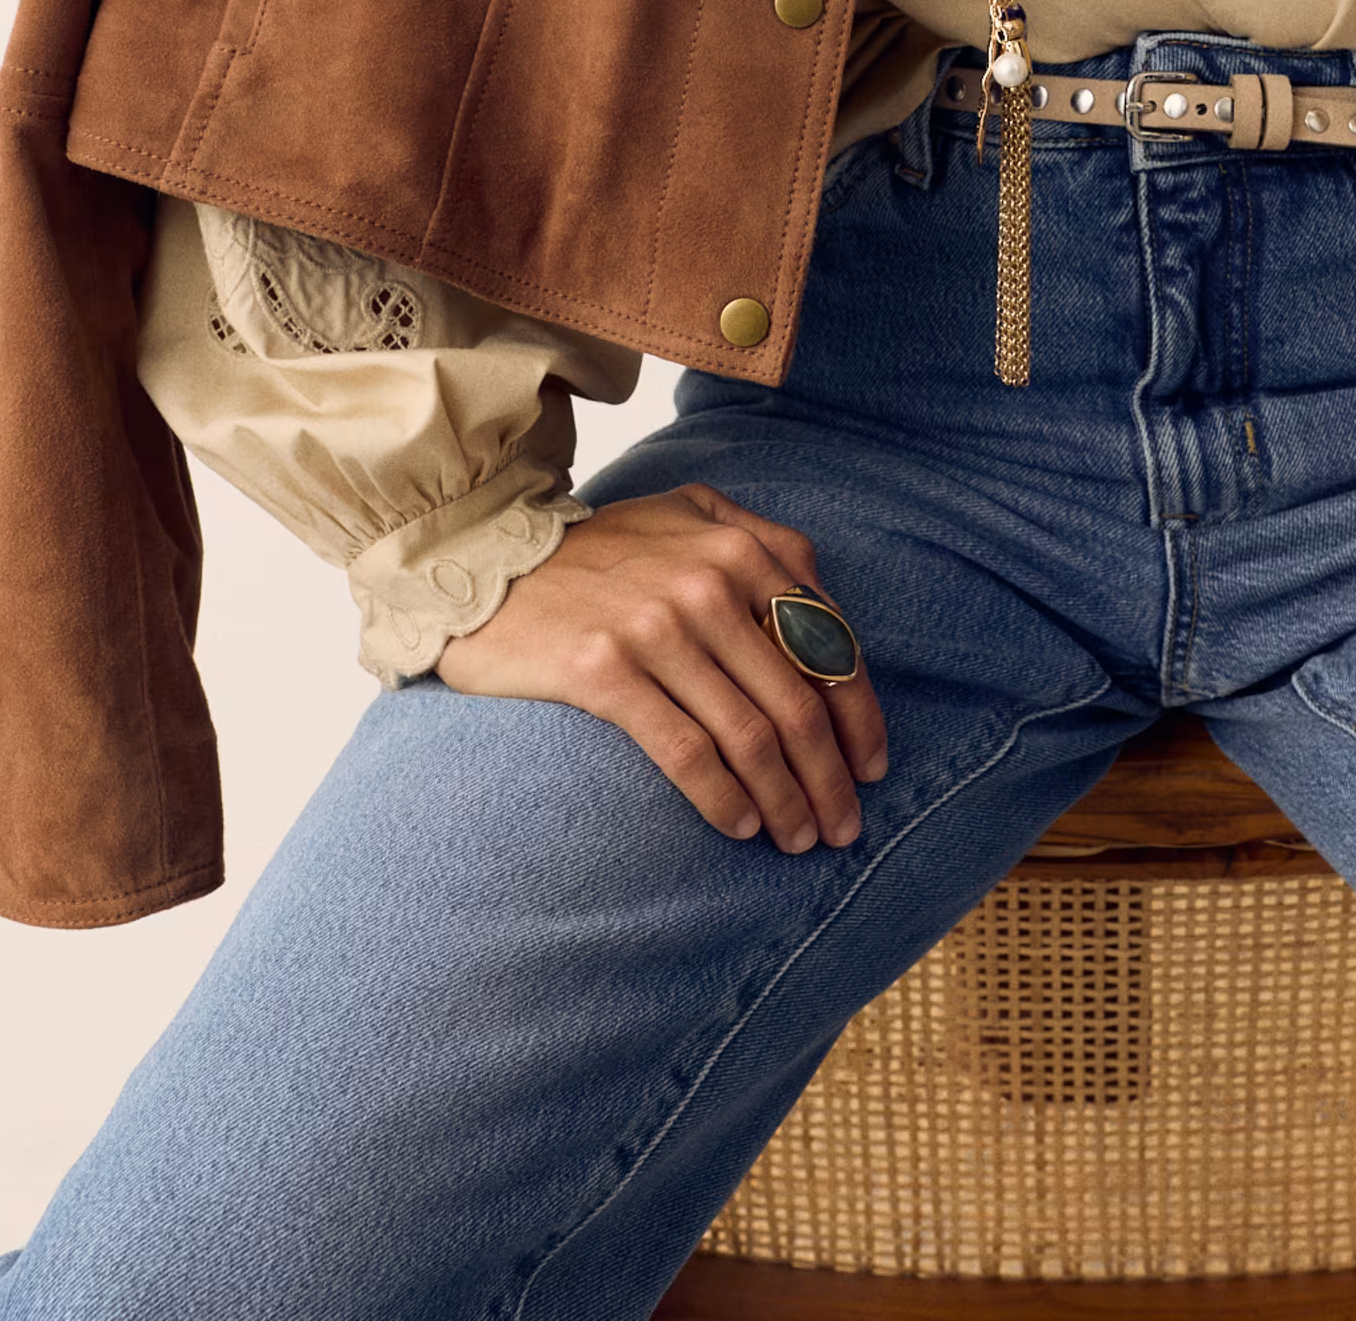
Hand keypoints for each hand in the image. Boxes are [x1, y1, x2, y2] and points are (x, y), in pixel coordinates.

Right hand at [438, 485, 888, 854]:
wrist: (484, 557)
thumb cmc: (598, 549)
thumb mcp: (687, 515)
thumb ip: (759, 541)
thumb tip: (824, 600)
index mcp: (741, 548)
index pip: (828, 644)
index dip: (860, 716)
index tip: (871, 768)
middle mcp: (708, 583)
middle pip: (797, 699)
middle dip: (830, 775)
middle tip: (844, 827)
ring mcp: (657, 626)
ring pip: (750, 733)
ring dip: (785, 799)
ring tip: (797, 839)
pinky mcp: (604, 670)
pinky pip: (686, 750)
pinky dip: (723, 797)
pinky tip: (740, 826)